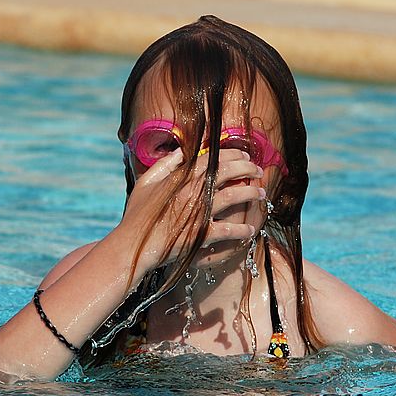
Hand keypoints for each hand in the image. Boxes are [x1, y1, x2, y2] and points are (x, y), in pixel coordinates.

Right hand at [117, 148, 263, 273]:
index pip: (213, 158)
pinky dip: (241, 230)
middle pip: (228, 172)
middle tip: (259, 170)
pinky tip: (250, 230)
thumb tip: (180, 152)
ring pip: (233, 196)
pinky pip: (227, 230)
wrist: (133, 243)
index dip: (232, 154)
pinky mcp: (200, 234)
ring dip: (251, 193)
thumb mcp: (146, 183)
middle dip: (248, 168)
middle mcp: (193, 191)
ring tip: (262, 194)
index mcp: (182, 177)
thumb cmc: (137, 215)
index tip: (245, 155)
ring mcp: (198, 212)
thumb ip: (164, 165)